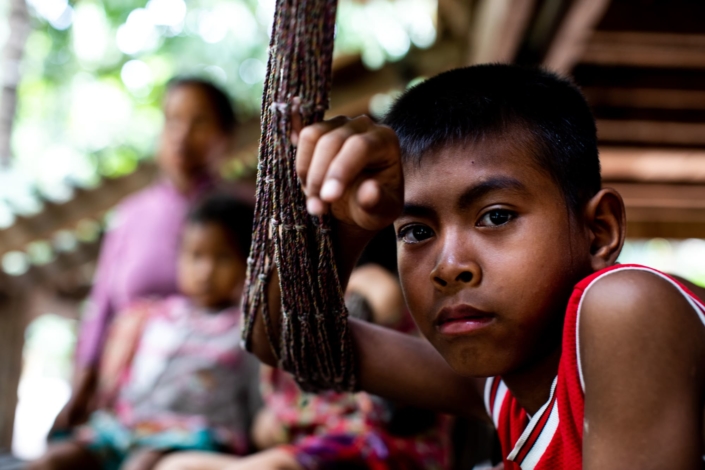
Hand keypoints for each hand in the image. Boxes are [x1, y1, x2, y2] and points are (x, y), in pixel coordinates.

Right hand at [294, 114, 402, 232]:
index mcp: (385, 140)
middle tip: (317, 208)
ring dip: (307, 171)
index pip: (360, 146)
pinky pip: (303, 138)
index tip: (328, 197)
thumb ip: (378, 202)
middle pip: (332, 141)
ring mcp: (339, 123)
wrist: (360, 201)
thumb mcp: (382, 212)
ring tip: (315, 199)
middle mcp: (363, 125)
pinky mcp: (320, 128)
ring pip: (312, 136)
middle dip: (319, 177)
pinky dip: (301, 164)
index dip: (341, 170)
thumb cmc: (374, 204)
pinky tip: (307, 185)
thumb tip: (369, 192)